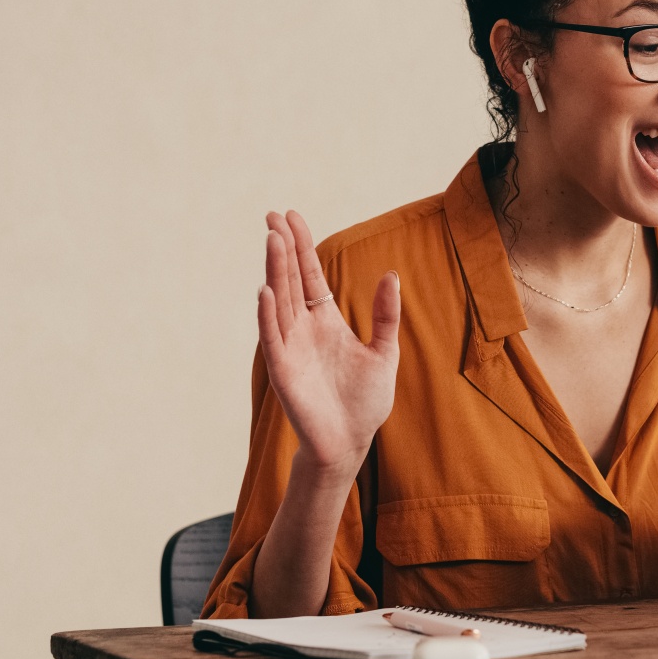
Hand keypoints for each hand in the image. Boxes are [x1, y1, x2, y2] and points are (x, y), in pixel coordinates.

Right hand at [257, 210, 400, 472]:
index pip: (310, 275)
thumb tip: (391, 275)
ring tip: (272, 240)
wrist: (351, 442)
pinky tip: (265, 290)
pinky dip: (268, 315)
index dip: (302, 246)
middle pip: (290, 280)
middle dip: (282, 248)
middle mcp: (303, 328)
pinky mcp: (283, 369)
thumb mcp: (384, 352)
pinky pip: (272, 337)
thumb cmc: (365, 402)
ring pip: (279, 301)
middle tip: (273, 216)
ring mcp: (290, 346)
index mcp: (326, 320)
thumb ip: (386, 315)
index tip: (291, 216)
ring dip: (274, 271)